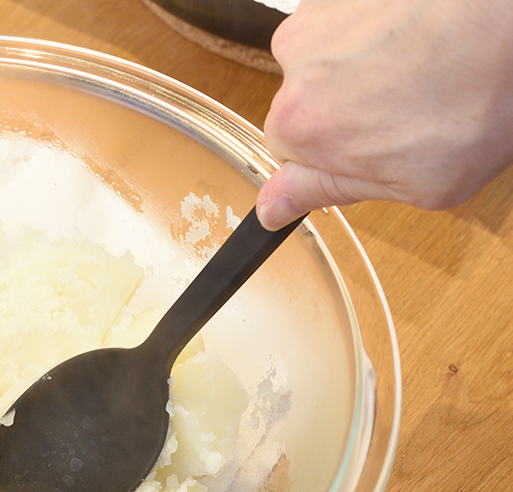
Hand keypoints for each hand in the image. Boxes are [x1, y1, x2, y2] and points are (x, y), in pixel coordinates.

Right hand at [257, 0, 512, 229]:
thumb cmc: (485, 96)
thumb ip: (332, 192)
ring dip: (366, 63)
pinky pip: (349, 16)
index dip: (334, 158)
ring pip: (327, 55)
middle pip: (304, 100)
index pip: (287, 157)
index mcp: (302, 125)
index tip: (371, 152)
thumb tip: (271, 207)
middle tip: (412, 110)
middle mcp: (296, 62)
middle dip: (347, 109)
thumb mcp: (420, 182)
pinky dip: (382, 25)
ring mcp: (321, 14)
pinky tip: (426, 34)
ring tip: (426, 67)